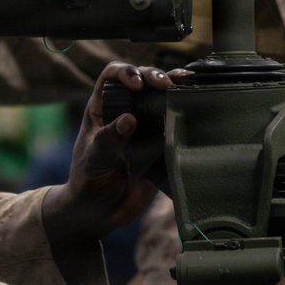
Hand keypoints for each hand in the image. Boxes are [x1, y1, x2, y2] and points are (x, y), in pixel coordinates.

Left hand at [42, 62, 177, 247]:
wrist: (101, 213)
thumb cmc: (88, 181)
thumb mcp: (94, 160)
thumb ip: (108, 141)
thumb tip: (128, 120)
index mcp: (102, 109)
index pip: (112, 76)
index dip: (125, 72)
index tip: (136, 84)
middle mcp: (125, 112)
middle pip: (142, 81)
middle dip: (154, 76)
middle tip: (164, 84)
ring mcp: (145, 128)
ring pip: (162, 98)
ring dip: (175, 87)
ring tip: (186, 83)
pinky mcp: (161, 144)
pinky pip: (175, 124)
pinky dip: (186, 113)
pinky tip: (196, 106)